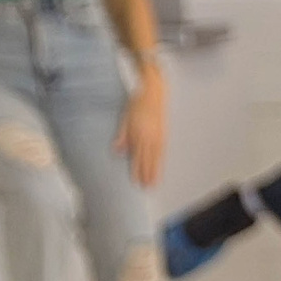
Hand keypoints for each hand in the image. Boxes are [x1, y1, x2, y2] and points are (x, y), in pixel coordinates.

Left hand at [116, 67, 164, 187]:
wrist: (154, 93)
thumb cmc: (137, 103)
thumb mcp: (125, 117)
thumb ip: (122, 135)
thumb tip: (116, 151)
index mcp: (139, 133)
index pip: (137, 156)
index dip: (136, 170)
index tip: (135, 181)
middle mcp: (150, 137)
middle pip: (148, 160)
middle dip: (147, 175)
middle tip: (147, 188)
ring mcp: (158, 136)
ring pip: (156, 158)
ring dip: (155, 171)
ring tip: (155, 182)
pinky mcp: (163, 134)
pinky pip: (161, 152)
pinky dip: (160, 162)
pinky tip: (159, 167)